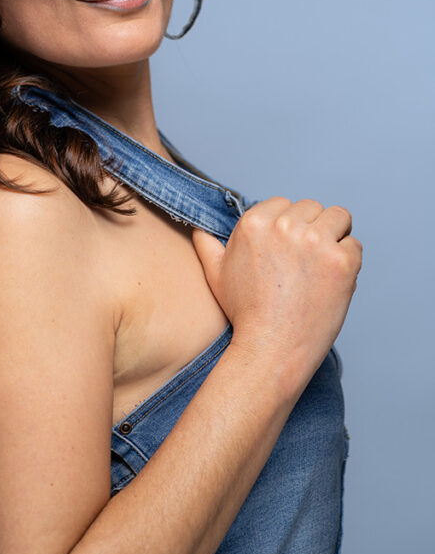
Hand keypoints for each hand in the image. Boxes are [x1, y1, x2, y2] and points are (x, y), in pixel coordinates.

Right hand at [193, 198, 361, 380]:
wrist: (271, 349)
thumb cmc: (246, 314)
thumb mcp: (217, 275)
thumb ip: (207, 246)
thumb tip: (200, 231)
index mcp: (254, 222)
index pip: (285, 204)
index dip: (289, 227)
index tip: (287, 252)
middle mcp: (285, 225)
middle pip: (312, 207)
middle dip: (312, 229)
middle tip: (305, 263)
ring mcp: (315, 241)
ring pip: (338, 217)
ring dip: (335, 237)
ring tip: (322, 266)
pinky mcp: (341, 261)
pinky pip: (355, 244)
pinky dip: (349, 261)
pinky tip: (332, 281)